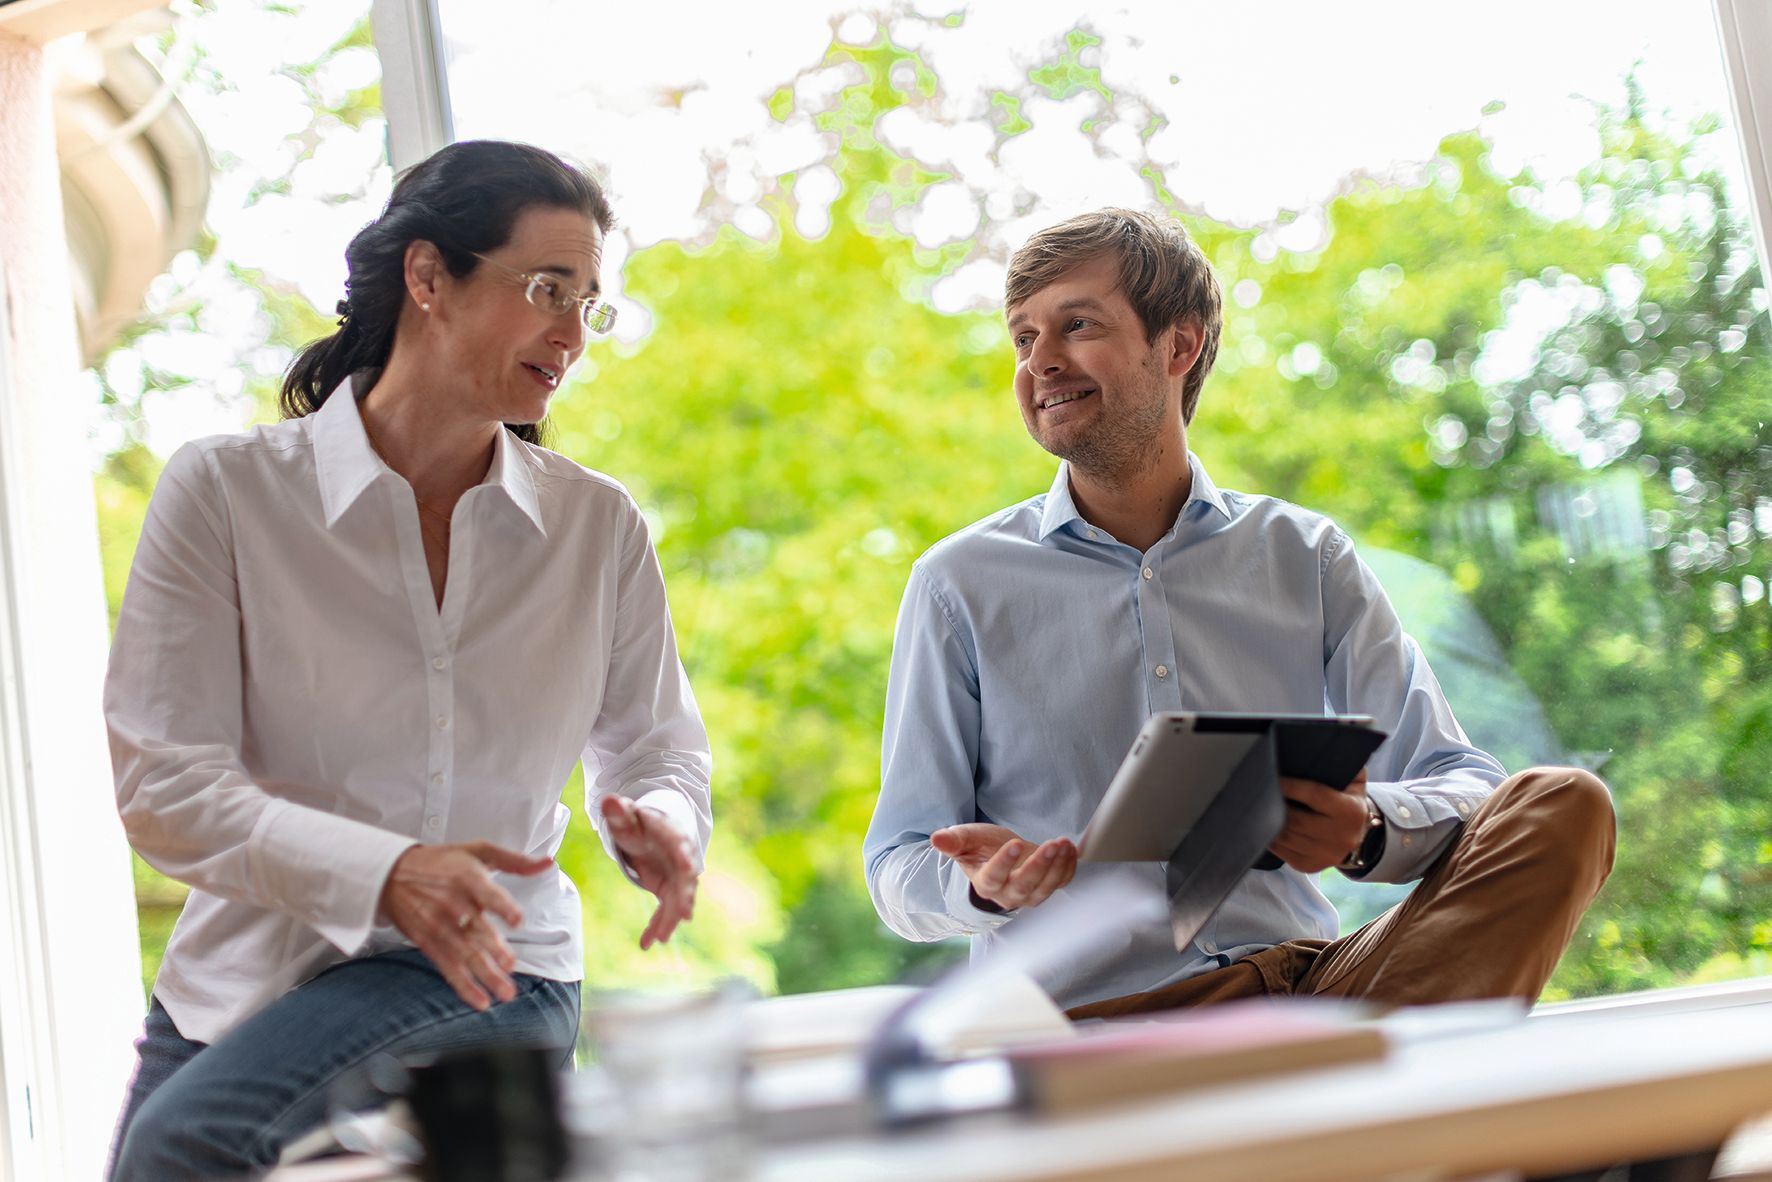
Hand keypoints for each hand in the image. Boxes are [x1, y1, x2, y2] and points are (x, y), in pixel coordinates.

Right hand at [378, 841, 552, 1010]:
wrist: (390, 873)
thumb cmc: (441, 861)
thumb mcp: (477, 851)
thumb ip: (515, 860)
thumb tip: (548, 863)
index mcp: (467, 878)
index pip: (487, 894)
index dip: (502, 907)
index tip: (517, 921)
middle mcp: (453, 903)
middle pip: (476, 930)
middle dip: (494, 949)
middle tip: (510, 965)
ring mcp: (439, 925)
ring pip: (465, 954)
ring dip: (486, 975)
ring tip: (505, 992)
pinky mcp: (428, 942)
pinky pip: (448, 967)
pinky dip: (464, 986)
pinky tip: (481, 1001)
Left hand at [600, 795, 698, 949]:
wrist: (652, 832)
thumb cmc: (640, 821)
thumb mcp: (627, 816)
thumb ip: (619, 811)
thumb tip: (608, 801)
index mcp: (672, 835)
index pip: (681, 845)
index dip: (685, 857)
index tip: (689, 869)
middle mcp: (681, 858)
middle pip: (686, 880)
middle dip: (684, 898)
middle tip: (684, 915)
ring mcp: (677, 877)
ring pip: (677, 901)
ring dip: (670, 919)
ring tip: (661, 938)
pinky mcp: (669, 891)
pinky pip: (665, 911)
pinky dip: (658, 926)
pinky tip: (647, 943)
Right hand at [930, 824, 1076, 910]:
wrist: (1003, 855)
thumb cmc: (982, 847)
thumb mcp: (967, 840)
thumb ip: (953, 841)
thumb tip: (936, 839)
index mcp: (986, 883)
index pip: (994, 878)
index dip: (1003, 864)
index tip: (1013, 844)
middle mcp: (1008, 894)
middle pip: (1024, 886)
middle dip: (1039, 866)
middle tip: (1051, 845)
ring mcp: (1030, 894)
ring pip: (1045, 887)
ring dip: (1058, 866)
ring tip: (1063, 843)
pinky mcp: (1047, 887)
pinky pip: (1061, 882)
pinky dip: (1068, 867)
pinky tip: (1070, 849)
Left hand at [1268, 768, 1371, 873]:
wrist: (1356, 835)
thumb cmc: (1347, 800)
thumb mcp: (1354, 780)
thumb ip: (1343, 762)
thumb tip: (1322, 745)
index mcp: (1350, 812)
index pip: (1314, 795)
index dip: (1290, 786)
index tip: (1273, 776)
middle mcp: (1340, 837)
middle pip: (1296, 819)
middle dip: (1276, 803)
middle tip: (1260, 789)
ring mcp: (1325, 855)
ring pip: (1286, 836)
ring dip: (1269, 820)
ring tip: (1259, 805)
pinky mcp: (1309, 866)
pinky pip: (1281, 851)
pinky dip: (1270, 836)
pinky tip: (1264, 823)